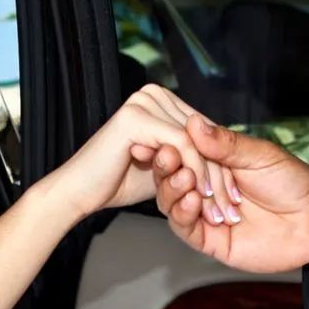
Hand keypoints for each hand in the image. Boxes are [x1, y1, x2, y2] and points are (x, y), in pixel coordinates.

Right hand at [43, 85, 239, 221]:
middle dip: (221, 179)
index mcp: (162, 102)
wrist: (75, 197)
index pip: (206, 133)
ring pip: (196, 145)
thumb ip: (191, 155)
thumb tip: (218, 141)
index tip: (234, 200)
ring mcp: (143, 104)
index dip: (221, 167)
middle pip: (205, 138)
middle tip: (229, 211)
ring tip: (214, 212)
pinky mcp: (135, 120)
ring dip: (209, 183)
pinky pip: (181, 147)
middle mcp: (154, 96)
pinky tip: (195, 201)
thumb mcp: (167, 169)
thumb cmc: (117, 185)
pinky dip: (194, 175)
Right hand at [154, 116, 308, 272]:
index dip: (167, 147)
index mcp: (216, 164)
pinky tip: (192, 201)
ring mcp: (207, 215)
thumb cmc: (293, 183)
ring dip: (172, 190)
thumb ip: (225, 143)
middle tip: (168, 156)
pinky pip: (186, 229)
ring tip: (184, 178)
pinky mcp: (212, 240)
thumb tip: (194, 123)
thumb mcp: (259, 155)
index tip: (158, 139)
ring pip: (173, 204)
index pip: (181, 154)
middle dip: (166, 168)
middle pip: (171, 179)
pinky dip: (183, 215)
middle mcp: (207, 188)